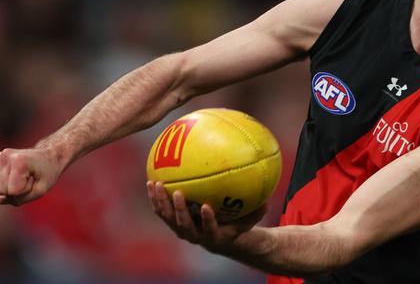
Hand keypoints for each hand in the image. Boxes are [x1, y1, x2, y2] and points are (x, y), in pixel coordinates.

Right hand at [0, 147, 62, 205]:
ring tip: (26, 174)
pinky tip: (19, 172)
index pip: (12, 192)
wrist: (49, 155)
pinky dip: (10, 182)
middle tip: (31, 177)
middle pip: (3, 191)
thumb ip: (19, 200)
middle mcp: (5, 157)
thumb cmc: (48, 172)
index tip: (34, 178)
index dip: (25, 190)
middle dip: (19, 189)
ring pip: (0, 188)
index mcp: (18, 161)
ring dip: (14, 186)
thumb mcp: (40, 190)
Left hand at [147, 181, 265, 252]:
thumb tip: (269, 199)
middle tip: (178, 192)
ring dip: (160, 201)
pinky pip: (161, 210)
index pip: (209, 229)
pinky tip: (151, 180)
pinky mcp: (172, 221)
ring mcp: (181, 228)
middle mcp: (194, 234)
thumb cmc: (236, 225)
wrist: (219, 238)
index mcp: (213, 234)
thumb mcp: (249, 220)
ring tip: (156, 183)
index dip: (207, 220)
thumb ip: (257, 212)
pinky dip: (155, 198)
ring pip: (167, 217)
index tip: (206, 207)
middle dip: (179, 209)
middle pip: (183, 225)